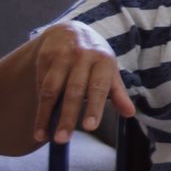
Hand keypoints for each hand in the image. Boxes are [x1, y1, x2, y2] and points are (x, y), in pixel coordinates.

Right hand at [33, 22, 134, 143]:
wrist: (72, 30)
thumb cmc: (95, 57)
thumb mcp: (110, 71)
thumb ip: (118, 92)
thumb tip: (131, 113)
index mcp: (104, 60)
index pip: (99, 87)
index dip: (94, 107)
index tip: (89, 127)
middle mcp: (83, 56)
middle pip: (74, 90)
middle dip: (67, 116)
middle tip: (62, 140)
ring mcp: (62, 55)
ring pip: (52, 89)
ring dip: (46, 114)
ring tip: (42, 136)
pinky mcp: (44, 56)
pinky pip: (41, 83)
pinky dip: (40, 103)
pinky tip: (39, 120)